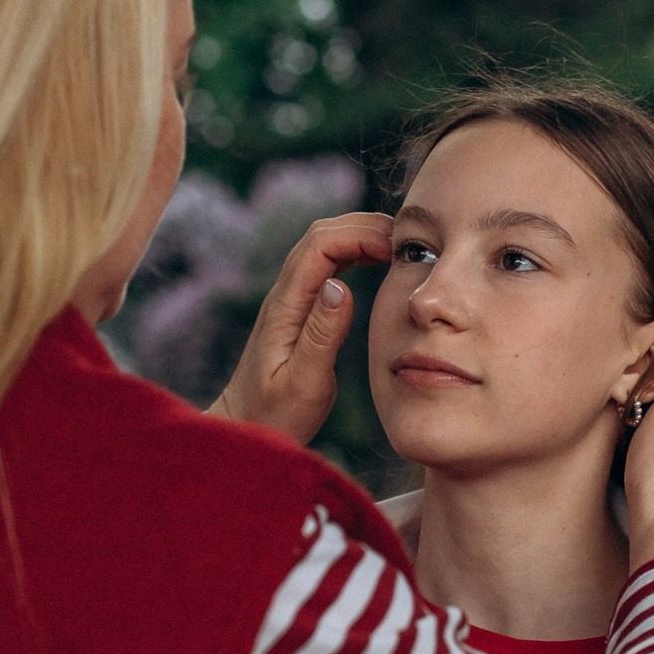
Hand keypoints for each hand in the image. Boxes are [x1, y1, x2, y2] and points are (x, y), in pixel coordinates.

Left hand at [208, 213, 393, 444]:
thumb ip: (322, 336)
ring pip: (323, 246)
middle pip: (320, 235)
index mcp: (285, 307)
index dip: (360, 236)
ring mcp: (290, 300)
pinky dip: (354, 254)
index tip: (397, 250)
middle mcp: (284, 295)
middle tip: (408, 239)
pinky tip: (377, 263)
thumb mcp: (304, 383)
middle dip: (363, 226)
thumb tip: (341, 286)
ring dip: (359, 235)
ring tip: (399, 246)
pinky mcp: (298, 310)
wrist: (244, 428)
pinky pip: (326, 266)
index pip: (320, 246)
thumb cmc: (274, 414)